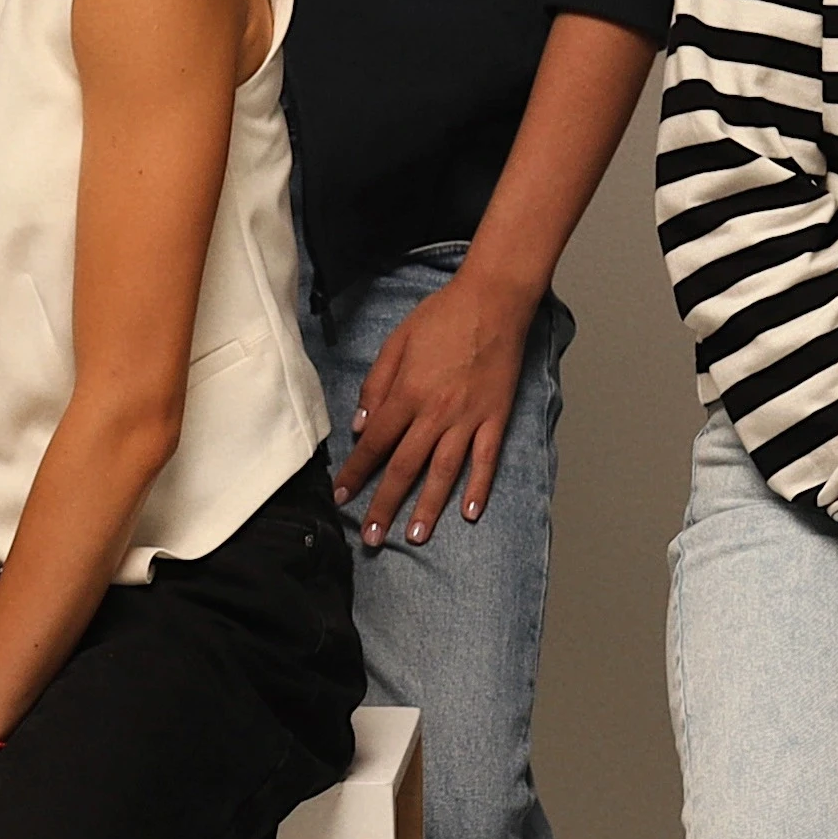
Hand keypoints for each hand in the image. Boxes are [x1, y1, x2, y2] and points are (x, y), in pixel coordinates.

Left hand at [338, 266, 540, 542]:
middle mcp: (436, 412)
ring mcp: (469, 418)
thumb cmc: (442, 316)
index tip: (342, 496)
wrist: (493, 301)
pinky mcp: (496, 417)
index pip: (376, 443)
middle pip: (405, 467)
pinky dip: (479, 487)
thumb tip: (362, 425)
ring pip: (444, 471)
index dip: (356, 472)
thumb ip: (376, 385)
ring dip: (428, 507)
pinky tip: (470, 513)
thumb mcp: (396, 342)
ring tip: (415, 536)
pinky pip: (487, 459)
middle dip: (385, 504)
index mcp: (407, 393)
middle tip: (371, 537)